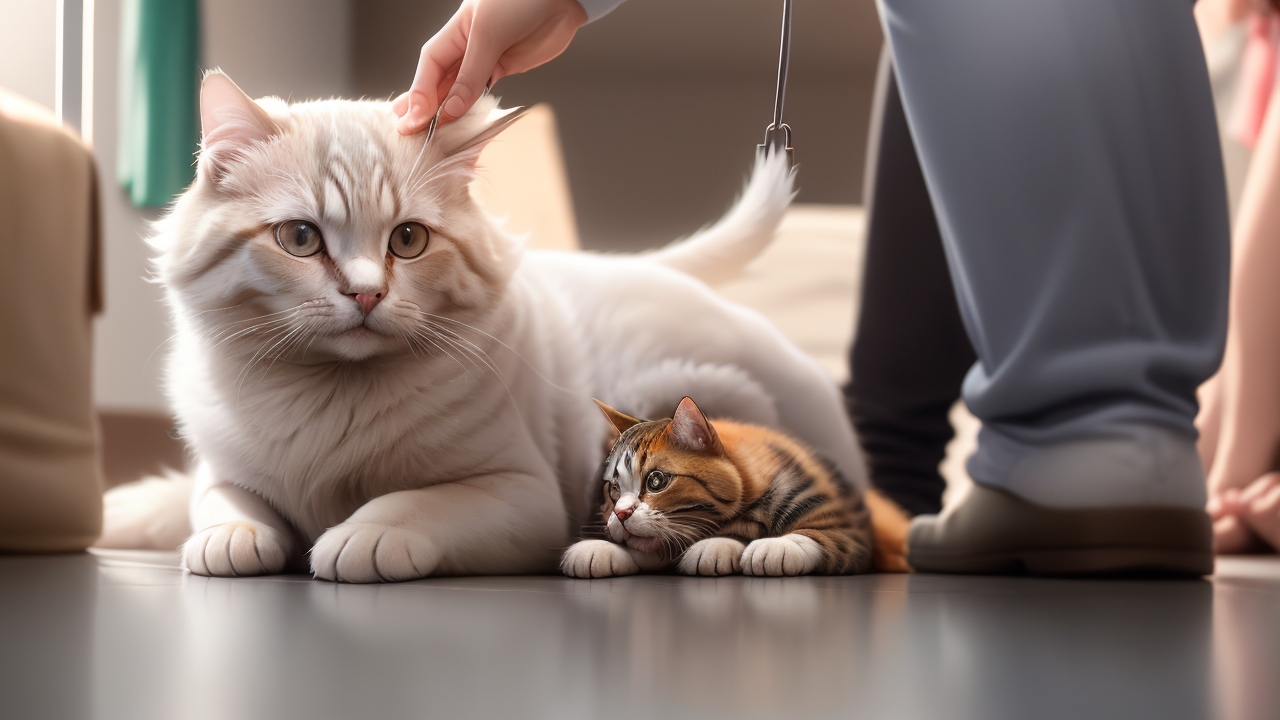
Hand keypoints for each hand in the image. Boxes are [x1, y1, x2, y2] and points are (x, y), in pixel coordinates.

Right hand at [394, 0, 587, 134]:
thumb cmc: (522, 2)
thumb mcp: (490, 34)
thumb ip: (472, 73)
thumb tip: (452, 109)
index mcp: (456, 31)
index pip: (430, 65)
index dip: (419, 93)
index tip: (413, 119)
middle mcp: (466, 46)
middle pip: (438, 79)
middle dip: (423, 105)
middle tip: (405, 130)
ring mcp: (484, 59)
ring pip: (457, 89)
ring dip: (442, 111)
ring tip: (424, 132)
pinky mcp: (502, 69)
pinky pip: (479, 92)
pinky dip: (468, 108)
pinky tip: (456, 122)